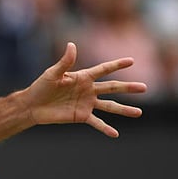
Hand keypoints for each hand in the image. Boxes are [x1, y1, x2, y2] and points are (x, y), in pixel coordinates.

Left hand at [23, 42, 145, 137]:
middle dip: (128, 88)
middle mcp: (88, 90)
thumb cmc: (41, 86)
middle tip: (144, 87)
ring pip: (109, 106)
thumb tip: (72, 45)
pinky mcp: (81, 116)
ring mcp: (86, 103)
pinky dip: (105, 128)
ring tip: (139, 113)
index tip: (131, 61)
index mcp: (83, 77)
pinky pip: (96, 122)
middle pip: (112, 88)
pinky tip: (116, 134)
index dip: (116, 65)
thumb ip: (65, 62)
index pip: (103, 69)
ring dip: (124, 110)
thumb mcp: (52, 73)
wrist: (32, 106)